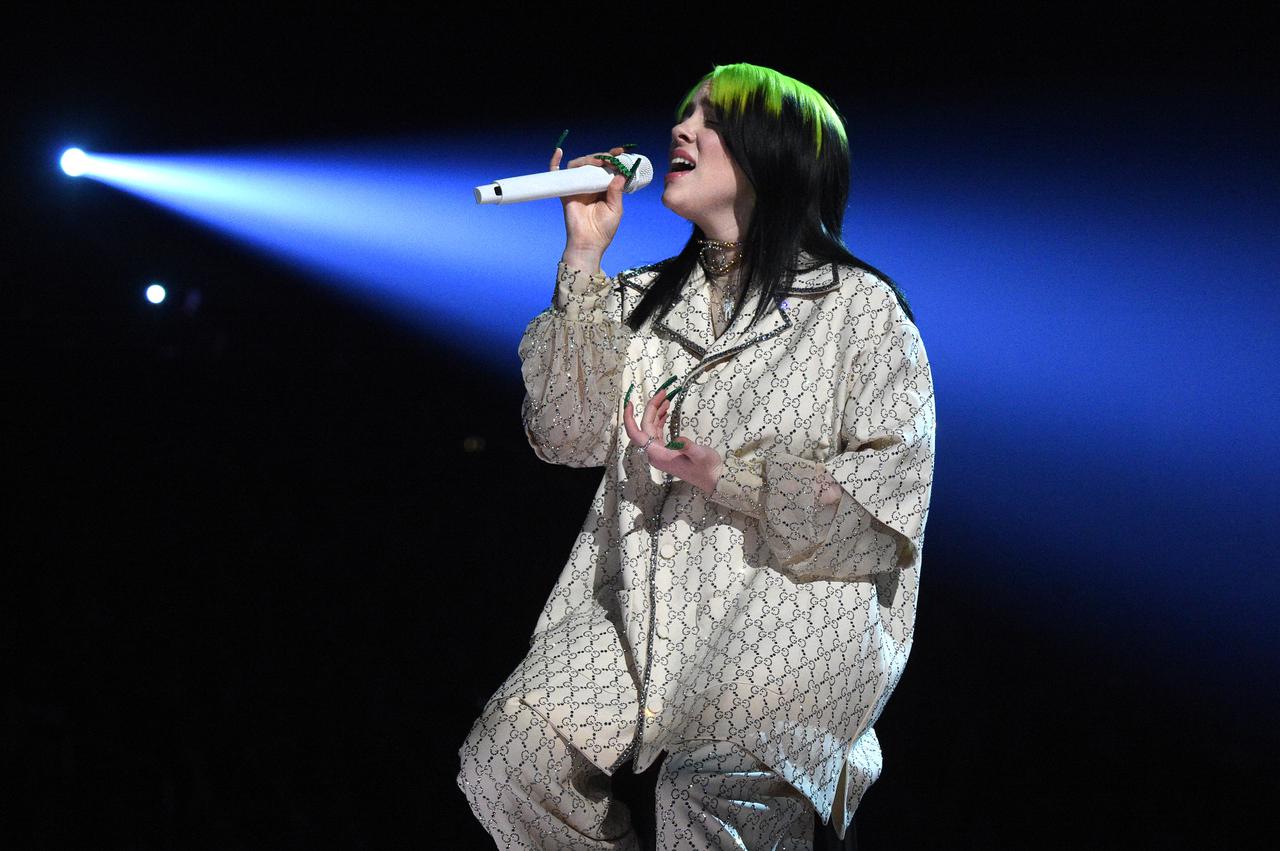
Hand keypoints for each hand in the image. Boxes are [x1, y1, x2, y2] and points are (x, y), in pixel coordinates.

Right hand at [552, 144, 627, 271]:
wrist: (588, 243)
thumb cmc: (603, 230)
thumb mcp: (615, 209)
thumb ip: (616, 191)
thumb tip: (620, 174)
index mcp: (604, 188)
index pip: (607, 168)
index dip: (613, 158)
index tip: (621, 152)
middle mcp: (590, 185)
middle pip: (593, 164)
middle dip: (602, 156)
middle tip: (610, 157)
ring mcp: (577, 187)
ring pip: (578, 166)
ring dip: (587, 159)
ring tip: (597, 162)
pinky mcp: (565, 192)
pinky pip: (557, 174)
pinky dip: (554, 162)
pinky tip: (558, 152)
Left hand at [623, 383, 724, 493]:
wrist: (714, 480)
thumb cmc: (707, 469)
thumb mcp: (700, 455)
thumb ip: (687, 447)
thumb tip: (678, 439)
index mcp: (658, 455)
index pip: (636, 435)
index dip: (630, 419)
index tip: (630, 404)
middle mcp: (655, 454)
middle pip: (645, 427)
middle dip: (651, 408)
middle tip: (663, 393)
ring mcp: (660, 452)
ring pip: (651, 429)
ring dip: (656, 413)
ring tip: (666, 399)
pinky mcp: (666, 451)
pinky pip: (657, 433)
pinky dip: (660, 421)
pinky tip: (665, 412)